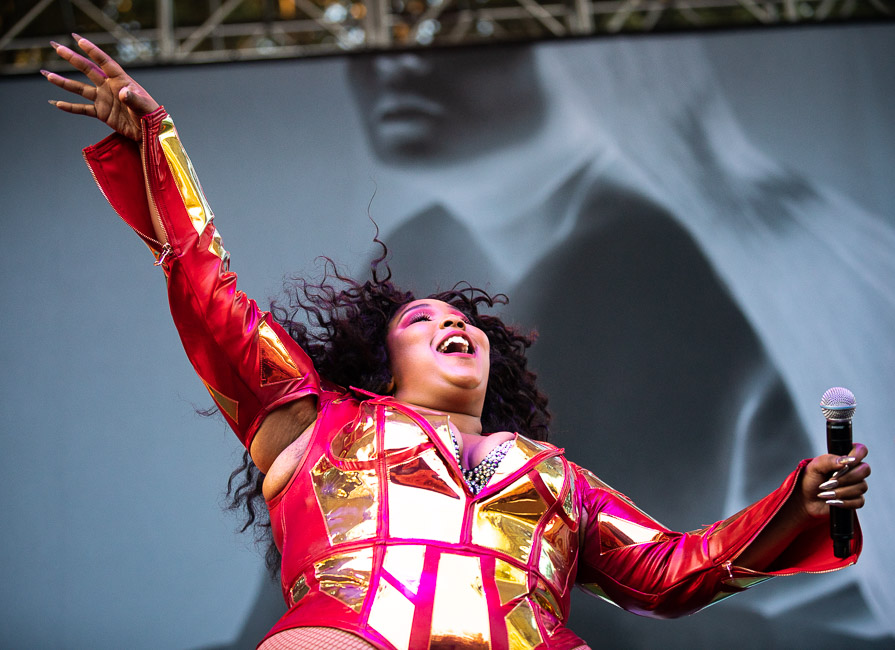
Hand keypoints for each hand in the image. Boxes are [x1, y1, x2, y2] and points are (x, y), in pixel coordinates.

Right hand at [44, 34, 158, 140]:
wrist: (151, 132)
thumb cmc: (151, 115)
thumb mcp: (144, 106)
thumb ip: (133, 98)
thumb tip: (123, 92)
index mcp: (121, 81)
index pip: (104, 62)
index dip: (92, 51)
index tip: (78, 40)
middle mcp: (109, 87)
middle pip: (87, 70)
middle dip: (72, 58)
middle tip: (56, 47)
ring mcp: (104, 99)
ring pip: (80, 89)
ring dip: (63, 83)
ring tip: (47, 75)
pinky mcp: (102, 113)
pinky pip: (82, 109)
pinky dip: (70, 107)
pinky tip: (57, 103)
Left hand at [798, 443, 869, 518]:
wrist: (805, 499)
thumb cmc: (810, 480)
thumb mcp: (815, 467)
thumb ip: (829, 460)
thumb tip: (847, 460)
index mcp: (844, 459)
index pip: (861, 450)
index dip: (858, 455)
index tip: (847, 463)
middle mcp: (853, 471)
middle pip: (865, 470)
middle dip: (846, 477)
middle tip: (829, 481)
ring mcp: (856, 485)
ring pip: (861, 487)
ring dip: (841, 491)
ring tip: (826, 493)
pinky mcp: (856, 500)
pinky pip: (859, 501)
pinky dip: (844, 502)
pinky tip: (832, 501)